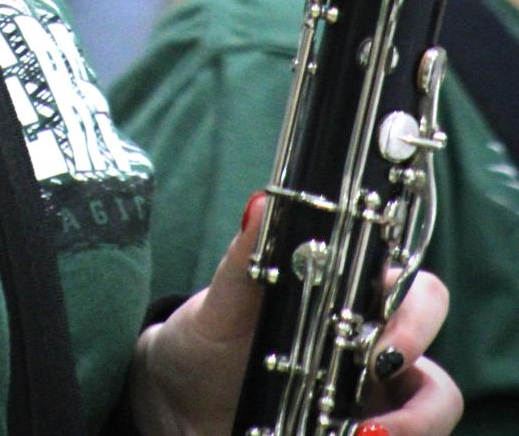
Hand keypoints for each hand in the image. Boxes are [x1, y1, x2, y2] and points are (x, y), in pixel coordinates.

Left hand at [127, 197, 461, 435]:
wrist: (182, 397)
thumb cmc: (212, 337)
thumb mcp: (224, 299)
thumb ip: (247, 256)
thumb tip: (261, 204)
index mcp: (355, 299)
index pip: (417, 294)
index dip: (418, 318)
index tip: (385, 345)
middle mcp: (375, 350)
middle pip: (435, 373)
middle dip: (423, 401)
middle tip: (376, 411)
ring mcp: (370, 400)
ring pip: (428, 413)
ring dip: (411, 431)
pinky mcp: (358, 433)